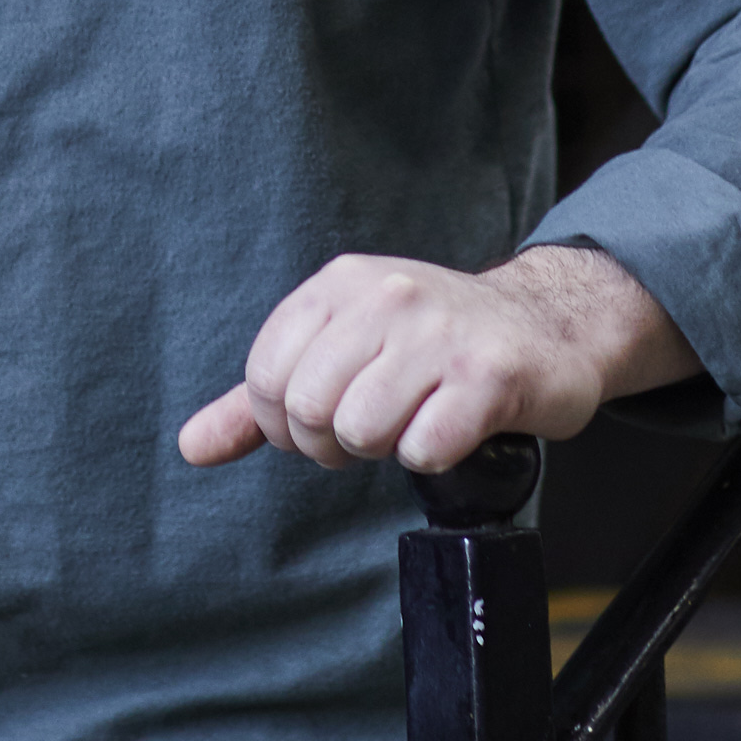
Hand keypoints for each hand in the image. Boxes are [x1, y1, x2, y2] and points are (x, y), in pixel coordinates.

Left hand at [175, 243, 699, 474]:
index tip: (325, 421)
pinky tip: (453, 426)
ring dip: (385, 448)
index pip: (265, 375)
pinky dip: (433, 456)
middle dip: (332, 444)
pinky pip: (424, 449)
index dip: (285, 422)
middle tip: (374, 429)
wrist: (548, 328)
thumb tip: (191, 447)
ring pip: (361, 431)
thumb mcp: (342, 349)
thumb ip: (261, 401)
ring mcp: (440, 333)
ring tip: (415, 420)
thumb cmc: (434, 346)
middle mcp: (387, 296)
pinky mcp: (490, 376)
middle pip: (308, 408)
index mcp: (340, 284)